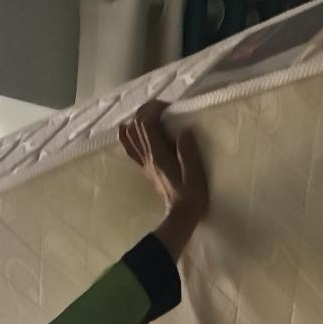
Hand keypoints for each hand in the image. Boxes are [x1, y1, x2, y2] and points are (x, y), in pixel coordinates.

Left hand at [118, 98, 207, 261]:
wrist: (181, 216)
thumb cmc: (192, 197)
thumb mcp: (195, 174)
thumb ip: (188, 152)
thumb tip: (183, 131)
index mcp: (159, 155)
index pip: (147, 123)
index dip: (155, 108)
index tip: (170, 107)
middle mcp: (148, 157)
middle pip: (137, 125)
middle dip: (148, 109)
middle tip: (164, 107)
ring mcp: (145, 163)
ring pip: (131, 135)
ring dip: (138, 119)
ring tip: (151, 113)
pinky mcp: (147, 167)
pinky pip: (131, 149)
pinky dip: (127, 135)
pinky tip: (127, 127)